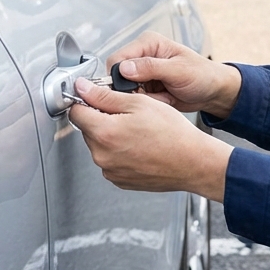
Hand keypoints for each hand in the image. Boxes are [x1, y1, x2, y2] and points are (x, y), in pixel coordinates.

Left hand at [69, 77, 232, 200]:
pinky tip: (141, 147)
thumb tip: (83, 88)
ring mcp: (110, 171)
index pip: (76, 112)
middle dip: (103, 119)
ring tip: (139, 132)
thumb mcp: (139, 103)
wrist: (193, 163)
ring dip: (112, 136)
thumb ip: (105, 96)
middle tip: (130, 115)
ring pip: (101, 145)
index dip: (86, 101)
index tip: (97, 98)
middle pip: (88, 129)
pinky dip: (121, 153)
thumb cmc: (173, 134)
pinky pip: (112, 161)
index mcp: (103, 133)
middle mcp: (102, 156)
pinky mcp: (120, 181)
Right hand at [108, 32, 241, 118]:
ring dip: (142, 97)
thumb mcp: (178, 70)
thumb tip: (125, 68)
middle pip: (117, 76)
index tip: (132, 89)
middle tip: (153, 95)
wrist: (213, 92)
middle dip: (133, 90)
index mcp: (148, 43)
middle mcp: (142, 55)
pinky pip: (136, 98)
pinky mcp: (146, 86)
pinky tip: (163, 99)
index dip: (119, 76)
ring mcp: (143, 72)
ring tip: (162, 96)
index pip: (118, 58)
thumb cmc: (203, 75)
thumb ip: (151, 67)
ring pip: (125, 90)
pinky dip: (148, 102)